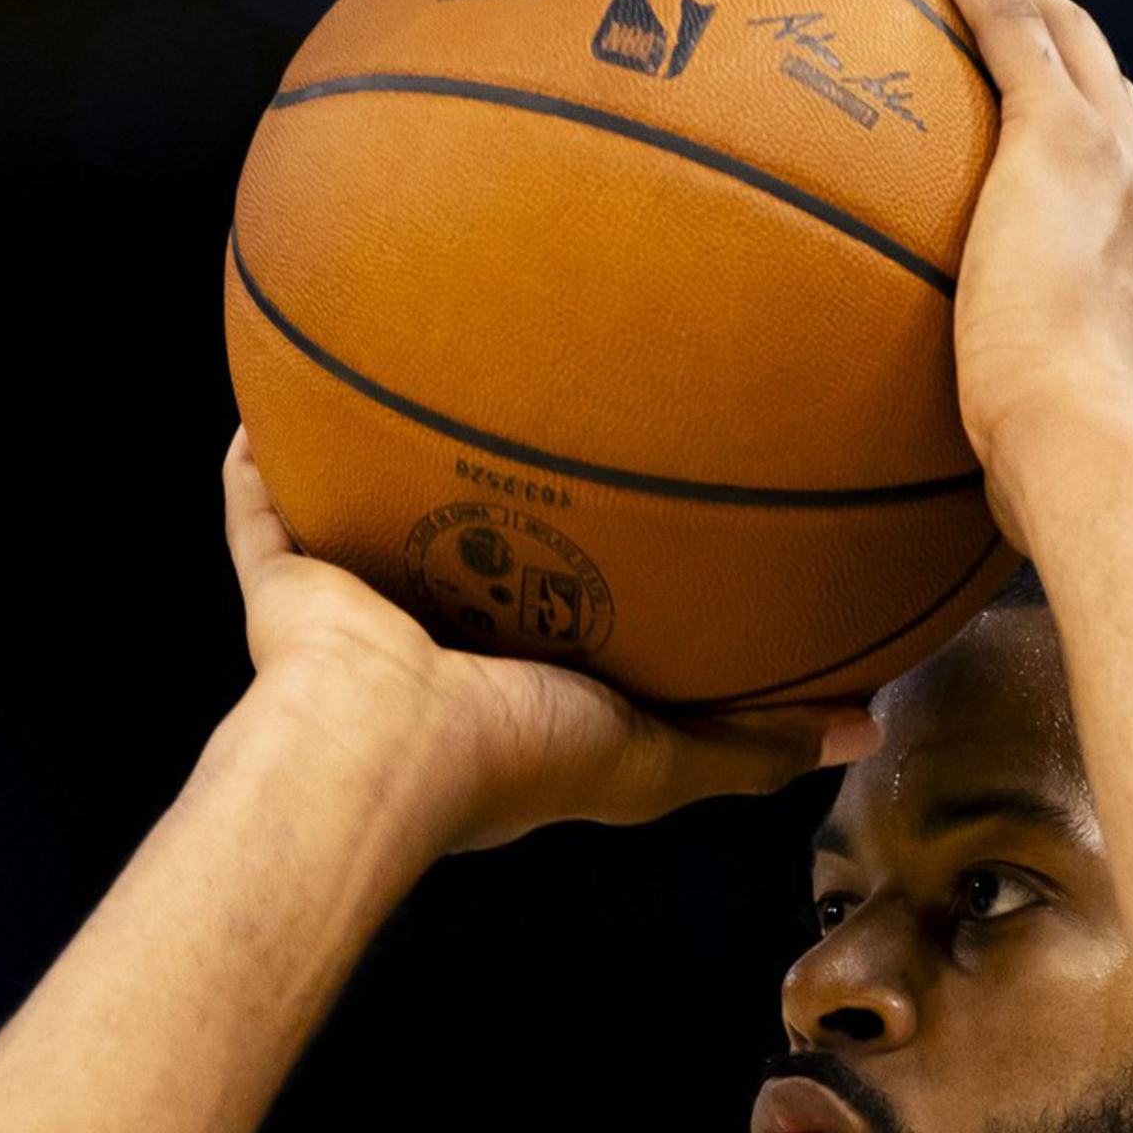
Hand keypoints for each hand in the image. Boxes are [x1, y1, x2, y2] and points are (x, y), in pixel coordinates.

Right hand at [216, 428, 874, 856]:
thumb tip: (868, 725)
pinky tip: (278, 395)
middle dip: (494, 489)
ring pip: (371, 521)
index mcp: (512, 680)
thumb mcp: (660, 755)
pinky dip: (263, 461)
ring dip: (386, 462)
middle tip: (534, 408)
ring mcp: (354, 612)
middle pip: (466, 548)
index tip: (640, 499)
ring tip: (416, 374)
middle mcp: (433, 641)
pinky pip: (264, 508)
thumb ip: (751, 740)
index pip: (564, 607)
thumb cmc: (512, 758)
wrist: (382, 749)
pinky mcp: (285, 586)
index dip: (597, 559)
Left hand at [886, 0, 1132, 555]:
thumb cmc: (1070, 497)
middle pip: (1112, 92)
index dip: (1095, 160)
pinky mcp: (1065, 139)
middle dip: (1061, 47)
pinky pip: (1012, 22)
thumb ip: (1031, 462)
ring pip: (1070, 38)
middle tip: (999, 15)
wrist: (1097, 463)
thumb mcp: (1057, 474)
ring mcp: (1123, 163)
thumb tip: (984, 511)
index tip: (1049, 158)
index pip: (1131, 194)